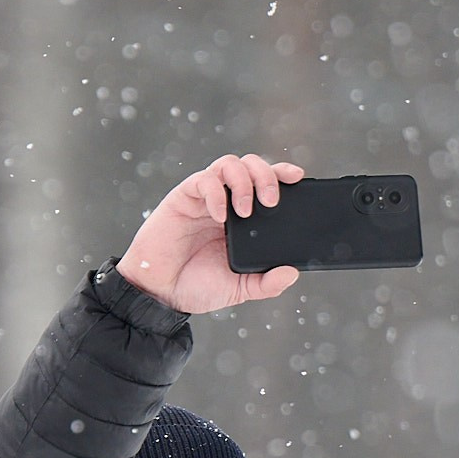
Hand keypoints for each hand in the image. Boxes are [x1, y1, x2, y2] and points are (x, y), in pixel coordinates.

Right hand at [118, 154, 304, 313]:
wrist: (160, 293)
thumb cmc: (195, 286)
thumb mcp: (238, 289)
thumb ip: (265, 283)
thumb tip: (292, 273)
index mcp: (243, 219)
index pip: (265, 183)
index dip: (282, 173)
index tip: (298, 177)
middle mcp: (226, 202)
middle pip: (250, 165)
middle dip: (266, 175)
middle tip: (271, 201)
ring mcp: (204, 198)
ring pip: (228, 163)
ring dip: (243, 181)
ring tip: (246, 210)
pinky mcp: (182, 198)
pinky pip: (202, 180)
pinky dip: (215, 193)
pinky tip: (219, 215)